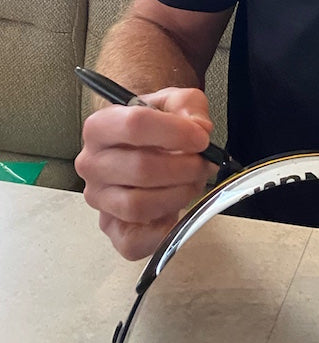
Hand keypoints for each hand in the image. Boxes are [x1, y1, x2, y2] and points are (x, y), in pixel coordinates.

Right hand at [74, 87, 213, 260]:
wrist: (144, 143)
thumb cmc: (157, 122)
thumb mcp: (175, 101)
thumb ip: (189, 106)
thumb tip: (198, 131)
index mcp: (99, 126)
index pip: (135, 125)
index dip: (176, 132)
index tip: (201, 138)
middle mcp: (91, 164)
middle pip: (140, 168)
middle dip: (184, 167)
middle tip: (203, 164)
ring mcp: (99, 198)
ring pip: (138, 205)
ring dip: (177, 195)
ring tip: (192, 183)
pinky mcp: (110, 227)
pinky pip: (132, 241)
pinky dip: (161, 231)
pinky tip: (176, 212)